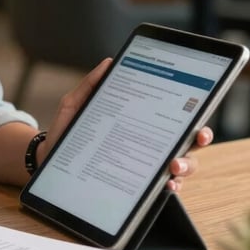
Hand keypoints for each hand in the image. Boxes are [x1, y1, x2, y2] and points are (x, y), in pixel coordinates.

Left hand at [38, 58, 213, 191]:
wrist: (50, 160)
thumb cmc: (67, 131)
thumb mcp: (74, 105)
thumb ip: (90, 85)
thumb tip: (109, 62)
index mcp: (138, 121)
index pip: (170, 115)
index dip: (191, 114)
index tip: (197, 113)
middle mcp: (148, 143)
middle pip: (186, 141)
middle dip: (199, 139)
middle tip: (196, 138)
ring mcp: (145, 164)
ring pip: (181, 164)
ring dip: (187, 164)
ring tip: (174, 164)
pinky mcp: (137, 183)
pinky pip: (163, 186)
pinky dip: (171, 186)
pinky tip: (167, 184)